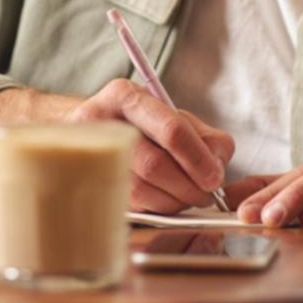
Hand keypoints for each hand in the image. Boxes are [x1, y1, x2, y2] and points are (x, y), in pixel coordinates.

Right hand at [61, 79, 233, 212]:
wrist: (85, 133)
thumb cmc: (139, 125)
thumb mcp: (173, 117)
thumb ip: (205, 137)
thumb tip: (217, 167)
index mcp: (125, 96)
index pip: (171, 129)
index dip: (198, 158)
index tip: (214, 177)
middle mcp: (100, 121)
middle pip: (154, 164)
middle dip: (188, 186)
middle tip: (205, 194)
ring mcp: (89, 154)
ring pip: (142, 190)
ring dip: (174, 201)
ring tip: (186, 196)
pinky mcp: (89, 182)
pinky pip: (131, 204)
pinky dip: (156, 207)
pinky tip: (164, 199)